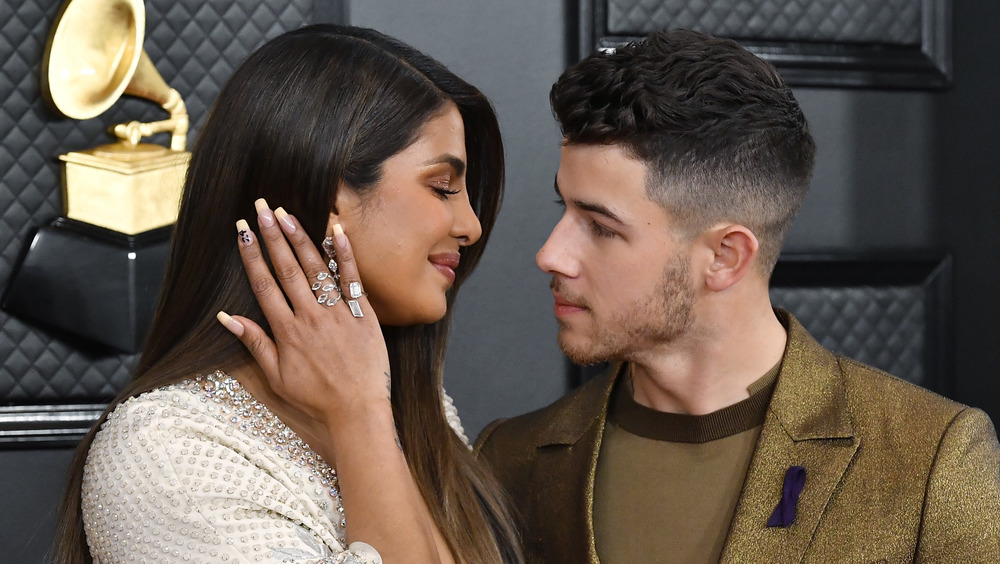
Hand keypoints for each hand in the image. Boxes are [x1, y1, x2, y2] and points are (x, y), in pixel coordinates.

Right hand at [218, 198, 391, 432]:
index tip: (241, 230)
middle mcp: (309, 316)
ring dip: (299, 238)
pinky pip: (352, 278)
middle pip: (286, 268)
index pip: (263, 284)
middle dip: (271, 236)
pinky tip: (335, 230)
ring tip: (285, 213)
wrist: (358, 408)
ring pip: (315, 268)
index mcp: (286, 330)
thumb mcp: (277, 376)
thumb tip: (226, 317)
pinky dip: (344, 253)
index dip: (251, 255)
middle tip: (260, 207)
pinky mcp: (362, 313)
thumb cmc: (316, 396)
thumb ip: (254, 343)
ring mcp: (337, 312)